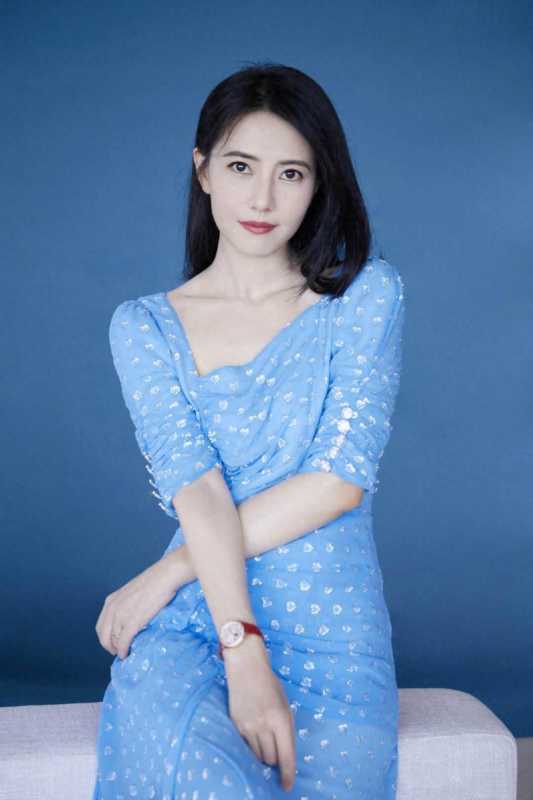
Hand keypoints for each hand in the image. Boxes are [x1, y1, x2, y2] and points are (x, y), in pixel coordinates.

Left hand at [95, 558, 180, 658]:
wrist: (165, 576)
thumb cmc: (154, 581)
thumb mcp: (132, 592)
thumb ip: (126, 604)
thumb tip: (130, 617)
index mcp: (111, 601)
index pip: (101, 626)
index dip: (106, 638)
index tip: (114, 643)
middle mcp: (112, 609)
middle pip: (103, 636)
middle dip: (109, 647)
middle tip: (118, 652)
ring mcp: (121, 616)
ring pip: (113, 641)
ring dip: (117, 650)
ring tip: (125, 653)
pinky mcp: (132, 622)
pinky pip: (123, 642)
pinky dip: (123, 651)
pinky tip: (126, 654)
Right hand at [224, 638, 296, 792]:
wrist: (246, 667)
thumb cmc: (270, 685)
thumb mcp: (285, 704)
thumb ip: (286, 728)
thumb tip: (284, 753)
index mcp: (281, 719)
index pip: (286, 755)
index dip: (288, 774)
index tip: (288, 786)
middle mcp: (264, 725)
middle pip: (271, 759)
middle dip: (275, 760)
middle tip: (276, 751)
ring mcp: (247, 726)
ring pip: (257, 755)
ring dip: (263, 753)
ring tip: (264, 738)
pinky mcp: (235, 725)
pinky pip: (245, 745)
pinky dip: (252, 745)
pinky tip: (254, 733)